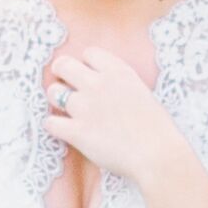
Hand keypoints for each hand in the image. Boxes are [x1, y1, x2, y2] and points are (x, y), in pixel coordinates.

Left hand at [43, 45, 186, 189]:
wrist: (158, 154)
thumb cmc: (157, 129)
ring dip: (56, 100)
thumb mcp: (142, 93)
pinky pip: (50, 122)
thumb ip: (120, 86)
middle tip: (65, 86)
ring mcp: (85, 107)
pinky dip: (54, 126)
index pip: (89, 53)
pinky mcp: (77, 132)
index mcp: (118, 72)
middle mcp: (98, 84)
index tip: (89, 76)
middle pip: (63, 65)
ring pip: (53, 92)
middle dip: (61, 73)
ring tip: (65, 110)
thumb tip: (105, 90)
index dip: (86, 64)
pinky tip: (64, 130)